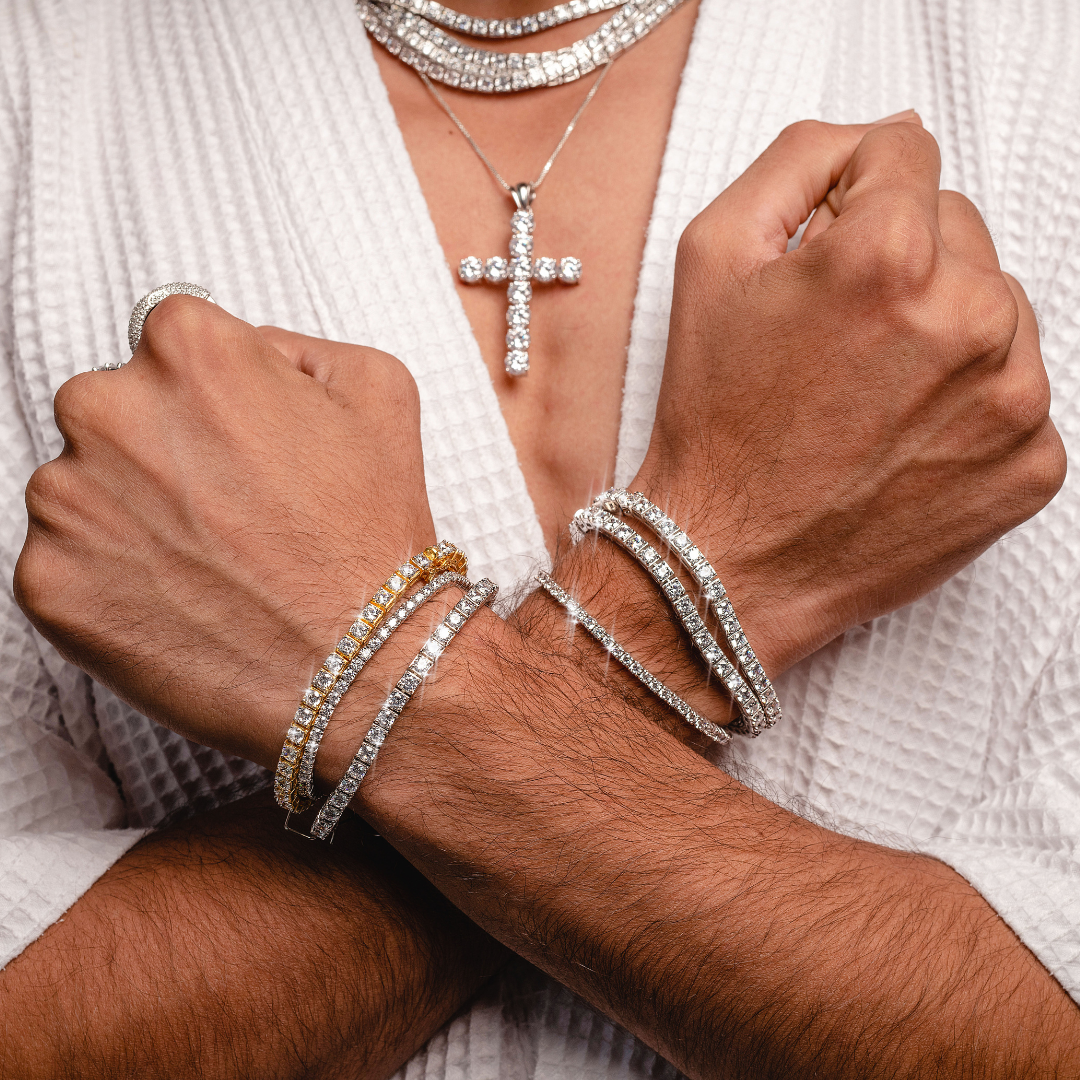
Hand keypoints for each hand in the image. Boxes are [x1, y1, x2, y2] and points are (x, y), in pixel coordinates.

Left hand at [14, 299, 435, 766]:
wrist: (360, 665)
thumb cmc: (369, 539)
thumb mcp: (379, 391)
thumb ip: (296, 346)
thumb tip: (247, 353)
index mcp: (188, 350)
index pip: (169, 342)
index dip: (214, 396)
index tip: (238, 441)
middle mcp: (109, 409)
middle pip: (113, 409)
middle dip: (161, 449)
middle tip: (227, 508)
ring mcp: (69, 499)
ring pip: (82, 487)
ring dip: (132, 515)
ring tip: (209, 560)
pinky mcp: (48, 582)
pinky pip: (66, 563)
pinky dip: (112, 581)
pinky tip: (180, 597)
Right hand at [635, 118, 1065, 674]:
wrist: (731, 556)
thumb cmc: (716, 421)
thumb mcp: (712, 259)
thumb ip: (801, 161)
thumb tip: (886, 138)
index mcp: (889, 258)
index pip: (905, 159)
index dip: (848, 205)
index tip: (822, 264)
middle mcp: (968, 321)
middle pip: (961, 232)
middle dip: (903, 268)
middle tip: (836, 344)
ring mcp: (1011, 399)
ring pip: (998, 310)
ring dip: (944, 333)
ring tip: (871, 394)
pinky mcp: (1031, 464)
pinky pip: (1018, 391)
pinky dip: (970, 404)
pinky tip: (905, 436)